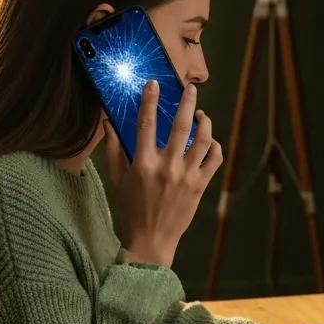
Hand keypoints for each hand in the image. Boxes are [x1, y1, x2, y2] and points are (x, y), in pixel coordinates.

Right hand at [111, 81, 222, 267]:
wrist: (151, 240)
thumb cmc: (130, 208)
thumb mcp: (117, 178)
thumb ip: (113, 149)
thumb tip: (109, 123)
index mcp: (143, 164)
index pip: (146, 124)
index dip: (150, 100)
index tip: (154, 84)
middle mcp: (167, 167)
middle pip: (180, 126)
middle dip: (187, 102)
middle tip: (190, 89)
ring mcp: (186, 176)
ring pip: (202, 140)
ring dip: (204, 122)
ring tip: (201, 114)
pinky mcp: (200, 186)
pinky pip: (214, 159)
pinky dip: (214, 146)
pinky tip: (208, 140)